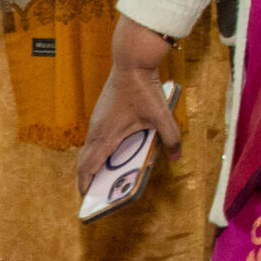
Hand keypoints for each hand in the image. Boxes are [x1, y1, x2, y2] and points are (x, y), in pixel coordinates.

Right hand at [75, 19, 181, 193]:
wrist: (131, 62)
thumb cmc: (143, 90)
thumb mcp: (161, 115)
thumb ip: (171, 137)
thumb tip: (176, 157)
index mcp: (105, 136)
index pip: (88, 166)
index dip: (85, 184)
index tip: (87, 198)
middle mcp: (95, 131)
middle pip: (84, 160)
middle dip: (87, 178)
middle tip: (96, 193)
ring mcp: (96, 121)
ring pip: (89, 149)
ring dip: (93, 164)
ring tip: (105, 179)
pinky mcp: (100, 114)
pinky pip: (95, 139)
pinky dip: (98, 151)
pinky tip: (113, 155)